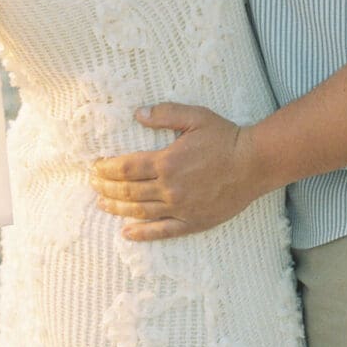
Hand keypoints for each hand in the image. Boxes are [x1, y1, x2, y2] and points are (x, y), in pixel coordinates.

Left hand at [91, 103, 263, 240]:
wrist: (254, 163)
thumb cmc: (225, 137)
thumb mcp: (196, 116)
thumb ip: (166, 114)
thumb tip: (138, 113)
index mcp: (167, 161)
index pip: (126, 167)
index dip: (107, 168)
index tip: (95, 166)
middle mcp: (169, 188)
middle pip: (128, 191)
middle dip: (106, 187)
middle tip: (92, 184)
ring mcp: (180, 207)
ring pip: (140, 211)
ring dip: (117, 208)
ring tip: (101, 204)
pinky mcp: (192, 221)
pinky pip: (163, 231)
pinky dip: (143, 233)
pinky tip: (128, 233)